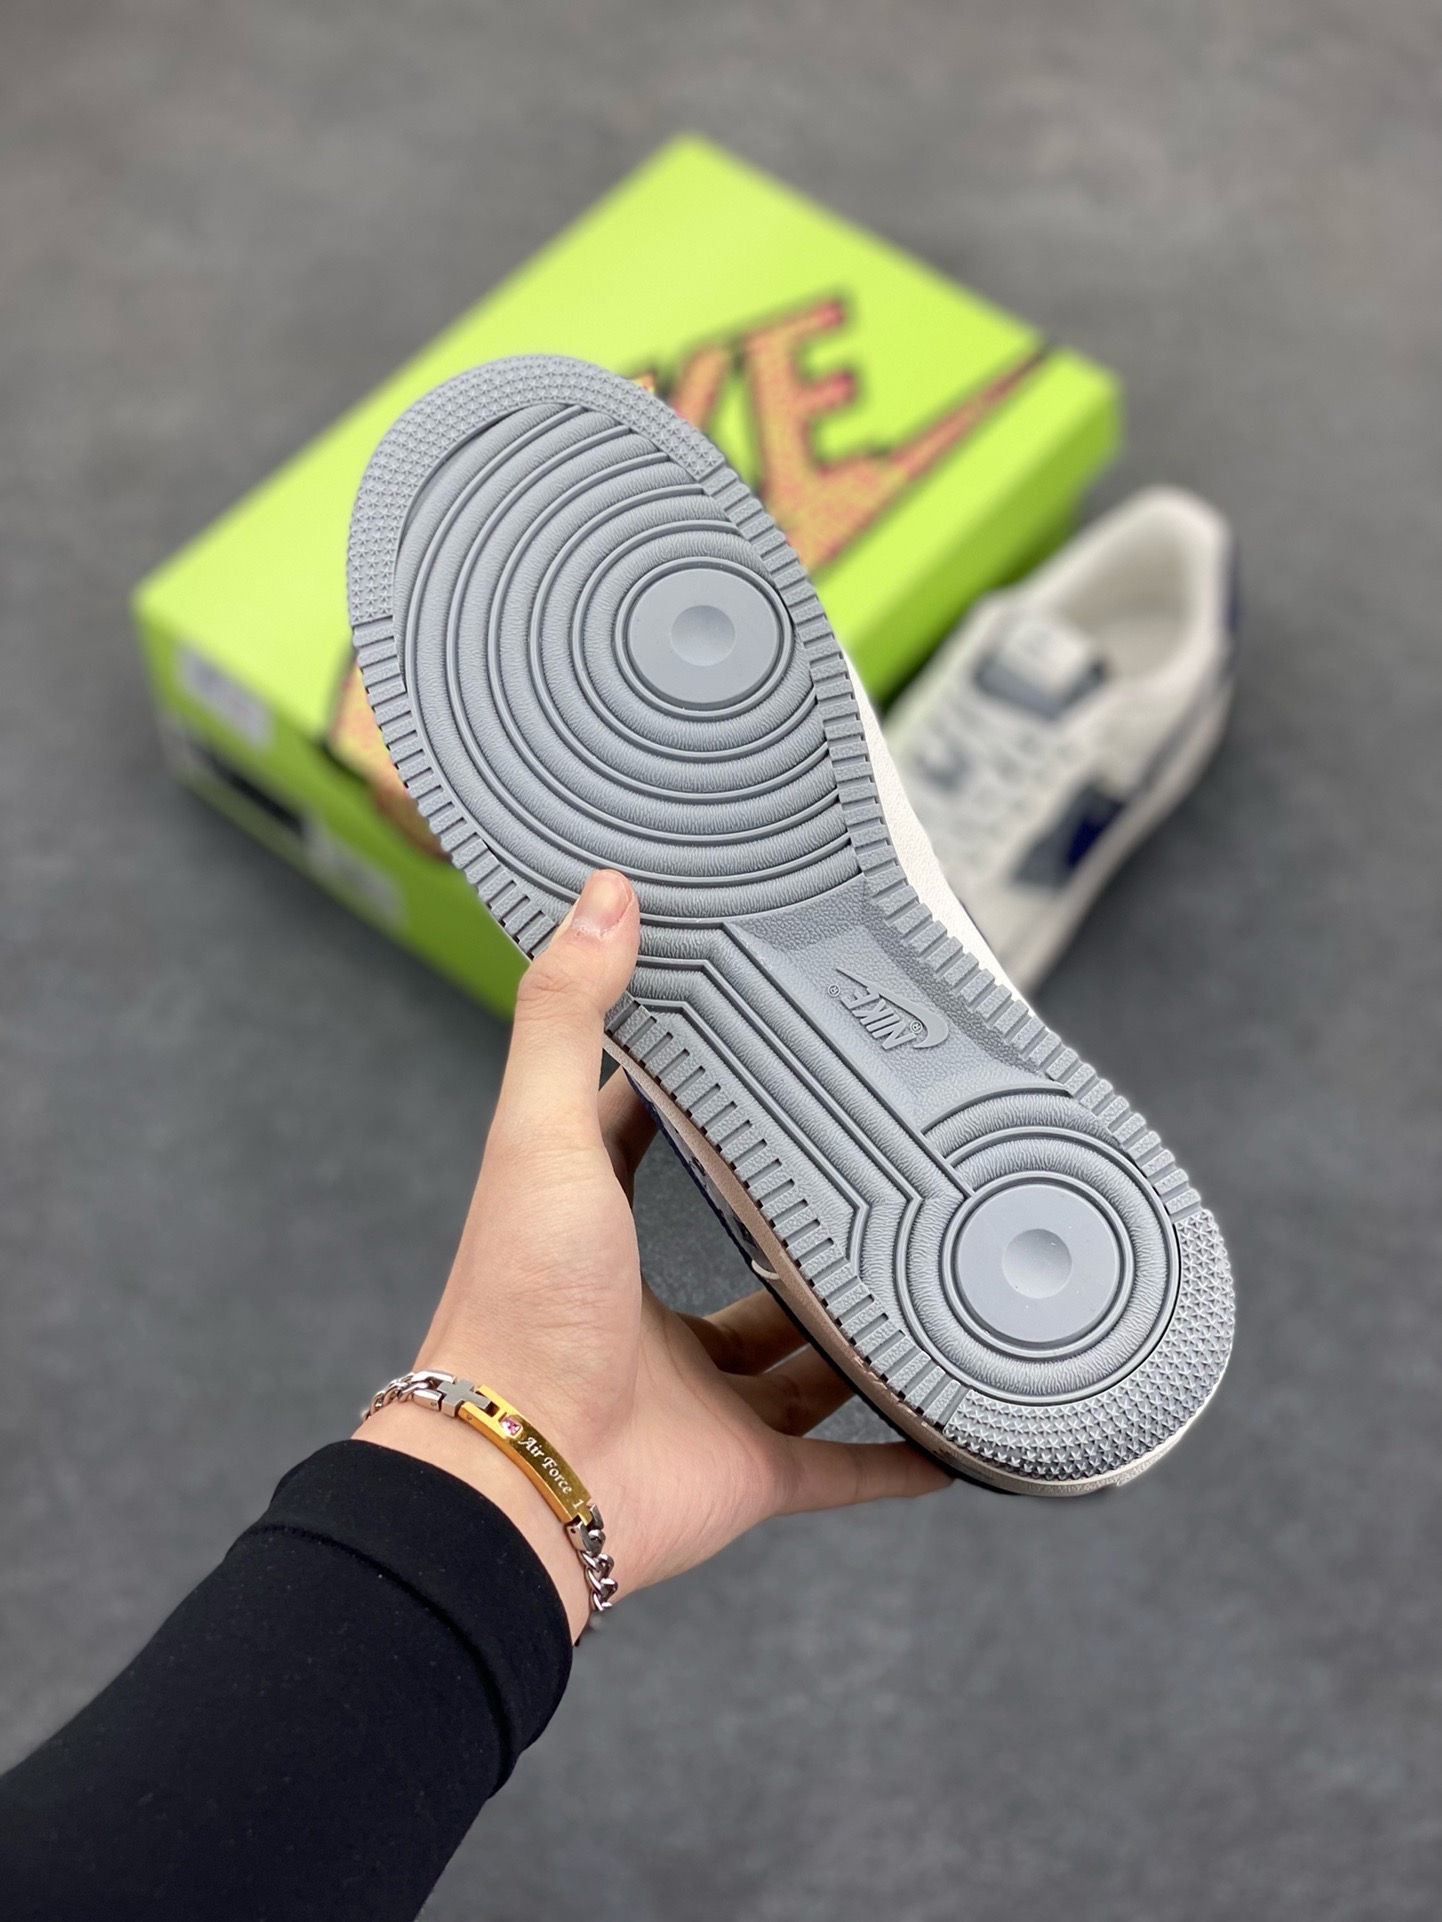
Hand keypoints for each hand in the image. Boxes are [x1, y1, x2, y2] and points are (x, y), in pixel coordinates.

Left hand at [358, 869, 947, 1635]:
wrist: (517, 1481)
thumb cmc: (514, 1306)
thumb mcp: (538, 1138)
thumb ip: (567, 1017)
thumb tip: (601, 894)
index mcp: (593, 1232)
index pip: (644, 1142)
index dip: (690, 1093)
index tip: (754, 1044)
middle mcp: (647, 1318)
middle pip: (744, 1260)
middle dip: (801, 1219)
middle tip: (883, 1162)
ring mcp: (703, 1402)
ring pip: (802, 1363)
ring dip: (857, 1328)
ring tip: (935, 1275)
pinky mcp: (749, 1477)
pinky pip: (843, 1468)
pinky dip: (900, 1456)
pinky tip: (954, 1430)